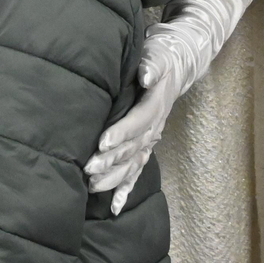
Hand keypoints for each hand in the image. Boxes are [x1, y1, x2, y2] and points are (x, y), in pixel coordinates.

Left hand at [85, 51, 180, 213]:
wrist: (175, 68)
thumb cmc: (159, 60)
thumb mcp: (157, 57)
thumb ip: (151, 66)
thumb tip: (146, 75)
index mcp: (154, 107)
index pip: (137, 122)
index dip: (121, 133)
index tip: (102, 143)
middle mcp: (153, 128)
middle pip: (132, 148)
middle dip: (110, 160)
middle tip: (88, 169)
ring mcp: (150, 141)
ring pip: (132, 164)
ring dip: (113, 177)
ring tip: (92, 186)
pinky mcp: (146, 147)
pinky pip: (136, 172)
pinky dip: (125, 190)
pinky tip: (114, 207)